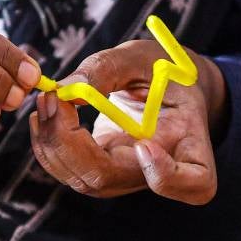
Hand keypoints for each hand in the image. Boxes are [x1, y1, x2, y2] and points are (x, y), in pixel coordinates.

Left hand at [30, 39, 226, 204]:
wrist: (165, 90)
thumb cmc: (164, 72)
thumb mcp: (144, 57)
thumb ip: (108, 68)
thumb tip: (67, 91)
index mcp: (191, 144)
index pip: (195, 182)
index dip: (166, 175)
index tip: (144, 144)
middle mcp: (160, 173)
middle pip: (111, 180)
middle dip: (69, 143)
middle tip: (53, 98)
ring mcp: (127, 178)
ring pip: (83, 180)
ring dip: (51, 142)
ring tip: (48, 99)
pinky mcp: (104, 174)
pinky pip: (70, 172)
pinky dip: (48, 143)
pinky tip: (45, 113)